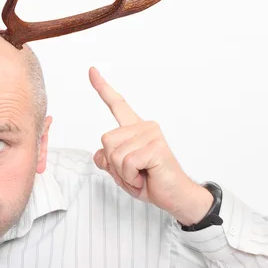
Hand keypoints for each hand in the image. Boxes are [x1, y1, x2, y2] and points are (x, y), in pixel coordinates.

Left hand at [89, 67, 211, 223]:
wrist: (175, 197)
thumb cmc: (150, 182)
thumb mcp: (121, 172)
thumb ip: (108, 161)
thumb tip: (99, 154)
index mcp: (134, 130)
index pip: (117, 104)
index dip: (102, 88)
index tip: (91, 71)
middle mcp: (143, 127)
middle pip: (106, 141)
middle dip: (114, 164)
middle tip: (135, 172)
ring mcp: (151, 134)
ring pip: (114, 154)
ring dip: (124, 173)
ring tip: (142, 175)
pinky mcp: (155, 146)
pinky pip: (126, 163)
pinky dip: (131, 177)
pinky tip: (146, 177)